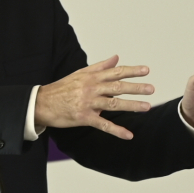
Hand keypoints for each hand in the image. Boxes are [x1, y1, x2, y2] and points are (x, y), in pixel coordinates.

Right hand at [35, 55, 153, 139]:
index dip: (131, 71)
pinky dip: (116, 130)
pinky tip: (128, 135)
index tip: (146, 70)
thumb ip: (100, 66)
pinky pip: (103, 124)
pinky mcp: (84, 117)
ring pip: (113, 104)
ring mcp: (88, 103)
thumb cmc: (62, 88)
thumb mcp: (80, 74)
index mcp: (91, 77)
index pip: (115, 72)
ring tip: (146, 107)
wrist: (42, 103)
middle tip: (151, 89)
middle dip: (135, 88)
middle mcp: (91, 88)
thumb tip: (116, 57)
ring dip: (131, 106)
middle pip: (117, 87)